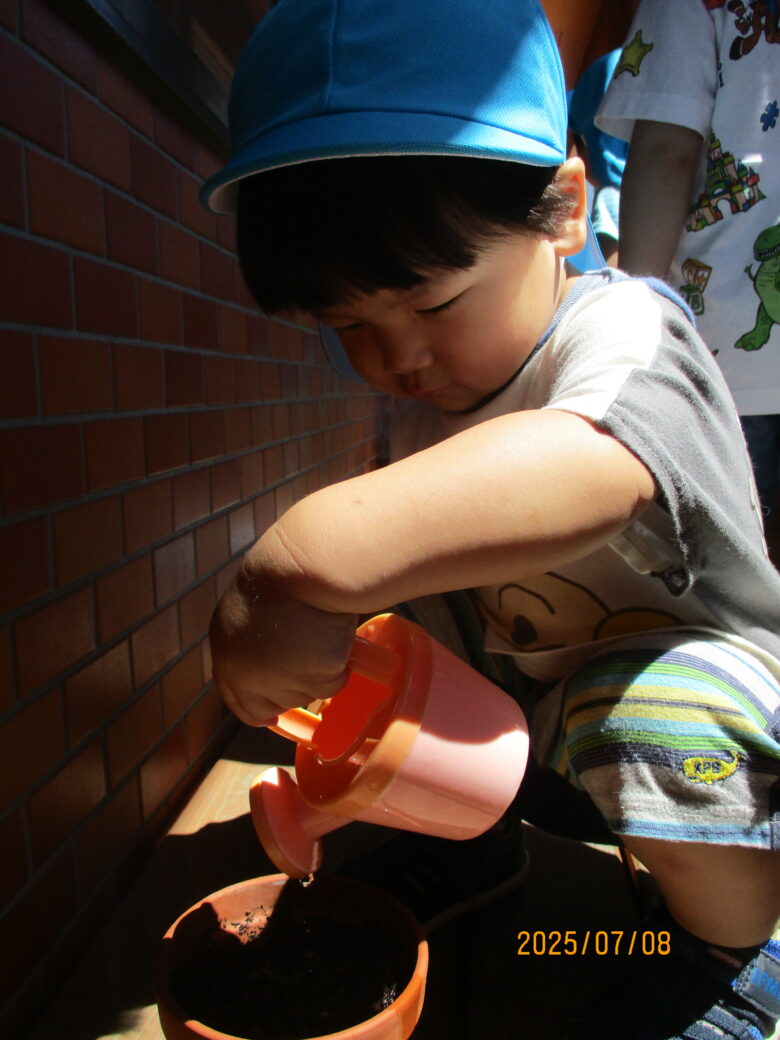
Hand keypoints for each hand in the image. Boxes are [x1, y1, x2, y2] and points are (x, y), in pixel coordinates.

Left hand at [209, 565, 358, 726]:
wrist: (304, 563)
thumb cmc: (288, 573)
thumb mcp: (255, 610)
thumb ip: (257, 642)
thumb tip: (278, 662)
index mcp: (227, 652)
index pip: (238, 701)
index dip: (258, 709)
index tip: (271, 717)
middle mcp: (245, 674)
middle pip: (277, 703)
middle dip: (296, 685)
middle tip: (311, 653)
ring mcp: (278, 680)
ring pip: (310, 692)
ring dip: (320, 668)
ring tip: (318, 628)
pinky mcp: (312, 679)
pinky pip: (335, 681)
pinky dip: (341, 661)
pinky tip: (332, 632)